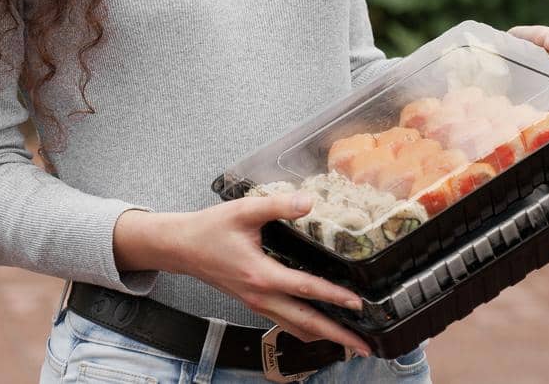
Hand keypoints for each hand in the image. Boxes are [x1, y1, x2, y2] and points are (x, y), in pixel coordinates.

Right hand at [134, 195, 371, 356]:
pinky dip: (306, 328)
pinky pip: (284, 322)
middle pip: (305, 323)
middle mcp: (261, 296)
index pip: (305, 289)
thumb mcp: (244, 210)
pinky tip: (320, 326)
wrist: (182, 248)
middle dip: (337, 336)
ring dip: (324, 337)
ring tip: (350, 342)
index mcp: (261, 275)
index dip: (334, 297)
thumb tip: (309, 201)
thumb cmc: (211, 229)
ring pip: (295, 328)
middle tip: (365, 347)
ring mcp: (257, 303)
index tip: (358, 304)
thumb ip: (278, 205)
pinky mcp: (254, 302)